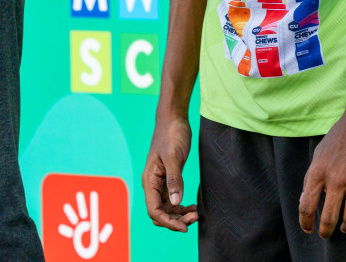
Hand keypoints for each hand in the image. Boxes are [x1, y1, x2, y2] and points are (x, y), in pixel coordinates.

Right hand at [142, 111, 197, 231]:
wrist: (173, 118)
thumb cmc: (172, 134)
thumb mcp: (174, 157)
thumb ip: (175, 179)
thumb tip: (176, 203)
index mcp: (149, 180)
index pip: (154, 211)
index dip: (168, 222)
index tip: (185, 226)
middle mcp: (152, 184)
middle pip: (160, 213)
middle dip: (175, 220)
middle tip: (195, 217)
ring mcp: (160, 182)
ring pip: (166, 208)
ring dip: (179, 215)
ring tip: (196, 213)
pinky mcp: (168, 179)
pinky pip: (172, 200)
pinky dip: (181, 207)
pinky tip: (193, 206)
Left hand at [298, 108, 345, 237]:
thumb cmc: (340, 135)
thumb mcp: (319, 153)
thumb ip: (312, 176)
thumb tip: (306, 199)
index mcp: (318, 171)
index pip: (306, 206)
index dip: (305, 222)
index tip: (308, 229)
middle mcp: (336, 179)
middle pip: (328, 218)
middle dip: (326, 231)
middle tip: (326, 234)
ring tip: (345, 227)